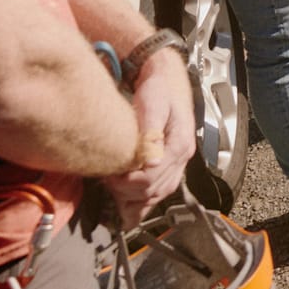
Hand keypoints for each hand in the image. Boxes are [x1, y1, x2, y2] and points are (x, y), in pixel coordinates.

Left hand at [104, 51, 194, 225]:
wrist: (165, 78)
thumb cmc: (158, 88)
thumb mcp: (153, 103)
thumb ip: (151, 130)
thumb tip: (151, 161)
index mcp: (179, 144)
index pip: (152, 177)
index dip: (127, 182)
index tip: (108, 176)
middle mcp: (182, 156)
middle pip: (154, 190)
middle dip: (128, 192)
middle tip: (107, 182)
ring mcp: (178, 160)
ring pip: (159, 193)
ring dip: (136, 200)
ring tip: (115, 200)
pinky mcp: (171, 161)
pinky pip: (161, 189)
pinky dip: (145, 202)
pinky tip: (131, 211)